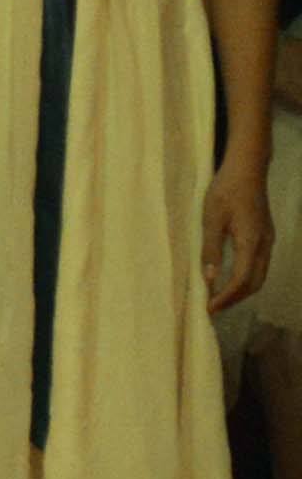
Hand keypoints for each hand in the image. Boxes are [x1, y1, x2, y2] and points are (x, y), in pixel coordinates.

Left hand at [211, 148, 272, 317]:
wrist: (247, 169)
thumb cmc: (225, 190)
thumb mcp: (211, 219)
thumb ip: (211, 249)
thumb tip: (209, 278)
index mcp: (251, 242)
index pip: (242, 280)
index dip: (226, 297)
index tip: (209, 308)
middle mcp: (265, 245)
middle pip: (255, 283)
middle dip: (235, 299)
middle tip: (212, 308)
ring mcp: (268, 241)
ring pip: (260, 276)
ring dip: (241, 290)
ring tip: (218, 297)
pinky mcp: (265, 236)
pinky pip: (259, 265)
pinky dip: (246, 278)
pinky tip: (229, 278)